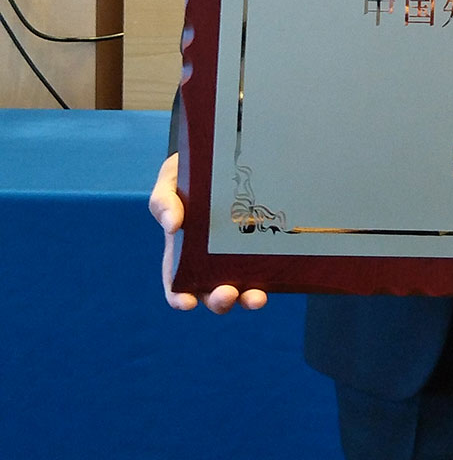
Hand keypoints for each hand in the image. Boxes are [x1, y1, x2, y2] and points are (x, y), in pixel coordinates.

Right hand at [149, 153, 267, 313]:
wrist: (221, 157)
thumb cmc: (188, 174)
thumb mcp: (170, 183)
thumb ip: (164, 202)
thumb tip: (172, 226)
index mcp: (183, 252)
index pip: (177, 284)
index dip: (180, 298)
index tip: (187, 302)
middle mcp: (211, 261)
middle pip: (213, 293)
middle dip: (220, 301)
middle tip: (228, 293)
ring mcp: (239, 255)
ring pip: (243, 288)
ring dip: (249, 299)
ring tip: (257, 298)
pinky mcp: (263, 244)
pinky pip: (269, 267)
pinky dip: (273, 276)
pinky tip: (281, 273)